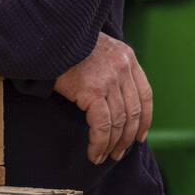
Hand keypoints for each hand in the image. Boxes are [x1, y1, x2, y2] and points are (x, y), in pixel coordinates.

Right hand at [54, 33, 152, 164]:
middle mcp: (123, 68)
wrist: (49, 37)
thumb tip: (117, 101)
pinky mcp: (93, 91)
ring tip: (102, 157)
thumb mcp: (98, 49)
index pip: (145, 95)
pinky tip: (93, 152)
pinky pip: (102, 125)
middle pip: (133, 112)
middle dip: (127, 138)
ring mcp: (110, 80)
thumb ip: (112, 68)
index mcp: (127, 57)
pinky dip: (99, 143)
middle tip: (118, 153)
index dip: (144, 120)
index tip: (139, 137)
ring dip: (112, 145)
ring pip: (118, 122)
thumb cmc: (67, 46)